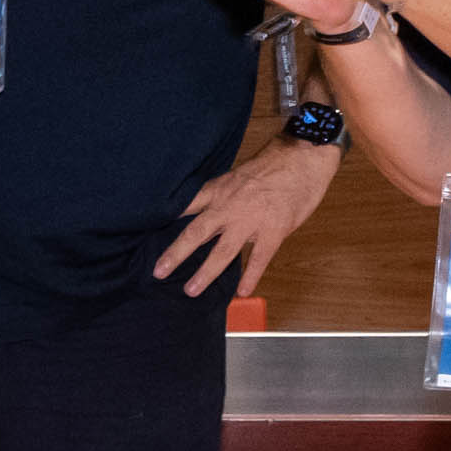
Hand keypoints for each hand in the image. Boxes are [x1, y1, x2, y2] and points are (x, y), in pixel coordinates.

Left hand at [154, 136, 340, 297]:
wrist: (304, 157)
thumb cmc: (274, 164)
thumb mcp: (239, 175)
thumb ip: (224, 196)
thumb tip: (210, 212)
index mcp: (219, 190)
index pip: (186, 206)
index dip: (166, 220)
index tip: (147, 233)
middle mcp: (229, 207)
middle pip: (196, 233)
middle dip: (176, 254)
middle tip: (159, 272)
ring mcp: (250, 221)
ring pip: (222, 252)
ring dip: (205, 273)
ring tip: (191, 290)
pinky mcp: (273, 231)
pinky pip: (258, 259)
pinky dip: (250, 277)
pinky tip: (242, 292)